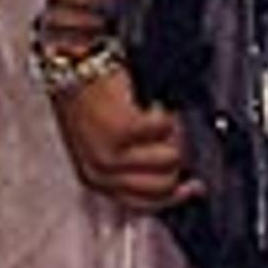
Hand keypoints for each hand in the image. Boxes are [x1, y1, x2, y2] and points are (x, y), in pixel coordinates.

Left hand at [51, 60, 199, 210]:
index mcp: (95, 178)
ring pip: (172, 157)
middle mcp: (101, 171)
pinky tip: (150, 103)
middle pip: (164, 186)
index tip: (193, 186)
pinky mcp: (123, 130)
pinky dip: (164, 111)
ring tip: (157, 115)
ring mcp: (111, 153)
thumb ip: (132, 166)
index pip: (145, 204)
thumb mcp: (102, 142)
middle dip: (176, 158)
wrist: (73, 62)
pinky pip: (167, 128)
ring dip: (172, 133)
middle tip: (171, 134)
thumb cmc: (88, 95)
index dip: (175, 197)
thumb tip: (175, 178)